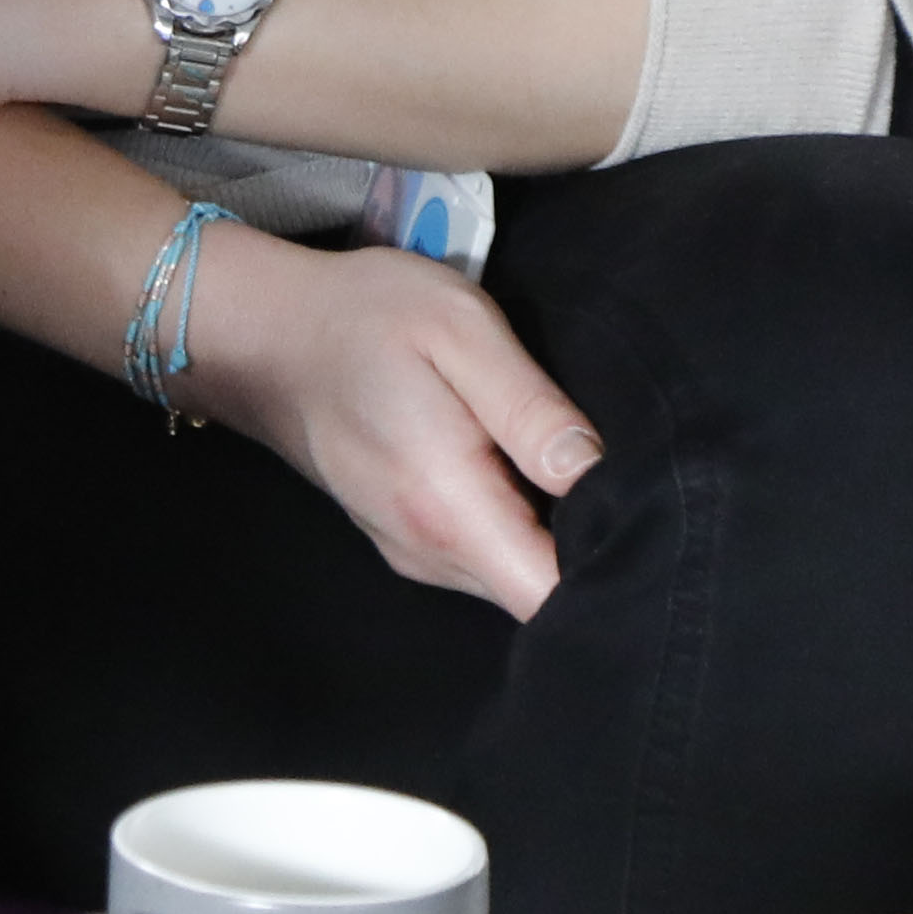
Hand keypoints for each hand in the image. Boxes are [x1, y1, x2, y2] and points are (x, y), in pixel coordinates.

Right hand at [180, 223, 601, 616]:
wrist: (266, 333)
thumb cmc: (364, 317)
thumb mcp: (459, 330)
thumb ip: (531, 408)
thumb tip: (600, 472)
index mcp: (449, 508)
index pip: (550, 596)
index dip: (610, 571)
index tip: (645, 521)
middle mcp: (429, 552)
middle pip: (541, 594)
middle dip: (592, 550)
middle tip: (626, 477)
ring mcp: (413, 552)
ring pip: (514, 578)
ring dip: (553, 537)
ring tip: (573, 466)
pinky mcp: (406, 539)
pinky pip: (485, 557)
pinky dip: (516, 527)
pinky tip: (524, 470)